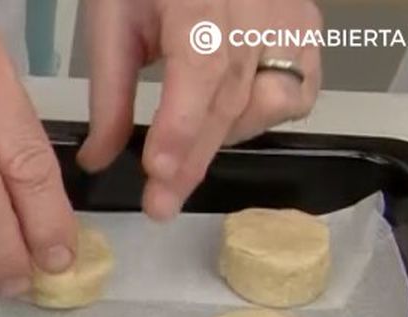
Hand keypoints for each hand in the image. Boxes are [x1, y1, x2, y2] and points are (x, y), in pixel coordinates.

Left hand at [78, 0, 322, 220]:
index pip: (200, 68)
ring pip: (272, 100)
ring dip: (226, 139)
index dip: (182, 123)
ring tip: (184, 155)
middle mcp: (256, 7)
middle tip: (159, 206)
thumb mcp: (111, 21)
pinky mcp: (308, 26)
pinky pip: (300, 90)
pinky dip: (265, 115)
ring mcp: (291, 16)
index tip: (157, 168)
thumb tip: (98, 161)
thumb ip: (108, 95)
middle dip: (193, 160)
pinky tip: (228, 121)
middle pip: (230, 98)